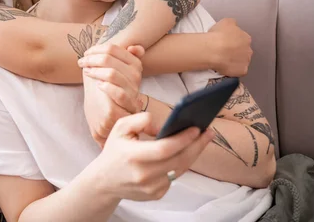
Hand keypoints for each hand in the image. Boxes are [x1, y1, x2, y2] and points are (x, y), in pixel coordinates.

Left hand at [79, 44, 144, 111]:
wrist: (114, 116)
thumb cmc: (111, 90)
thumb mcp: (116, 71)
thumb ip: (120, 57)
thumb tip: (134, 47)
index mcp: (134, 63)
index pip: (112, 49)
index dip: (96, 49)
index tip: (86, 54)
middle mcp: (136, 75)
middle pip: (109, 58)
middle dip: (91, 59)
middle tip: (81, 62)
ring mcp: (133, 90)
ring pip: (112, 74)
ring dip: (95, 72)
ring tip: (87, 72)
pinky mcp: (130, 105)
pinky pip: (119, 93)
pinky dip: (106, 87)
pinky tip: (98, 85)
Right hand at [91, 113, 214, 201]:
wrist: (105, 180)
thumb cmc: (114, 151)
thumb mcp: (120, 128)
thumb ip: (140, 120)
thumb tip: (163, 125)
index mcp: (133, 156)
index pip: (165, 148)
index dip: (183, 139)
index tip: (196, 129)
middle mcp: (143, 175)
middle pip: (178, 160)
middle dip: (196, 145)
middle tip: (208, 132)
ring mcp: (151, 187)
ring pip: (180, 169)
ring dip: (193, 154)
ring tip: (202, 140)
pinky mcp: (156, 194)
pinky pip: (174, 177)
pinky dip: (181, 164)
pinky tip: (186, 153)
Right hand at [208, 18, 252, 76]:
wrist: (215, 50)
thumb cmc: (219, 36)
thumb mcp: (225, 21)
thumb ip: (232, 24)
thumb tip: (233, 25)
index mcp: (246, 38)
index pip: (242, 40)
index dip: (234, 41)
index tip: (226, 42)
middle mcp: (249, 49)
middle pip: (243, 51)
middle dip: (236, 52)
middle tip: (224, 51)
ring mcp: (246, 61)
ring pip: (241, 61)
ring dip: (235, 61)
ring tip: (223, 60)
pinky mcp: (242, 71)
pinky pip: (238, 71)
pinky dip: (233, 70)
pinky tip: (225, 67)